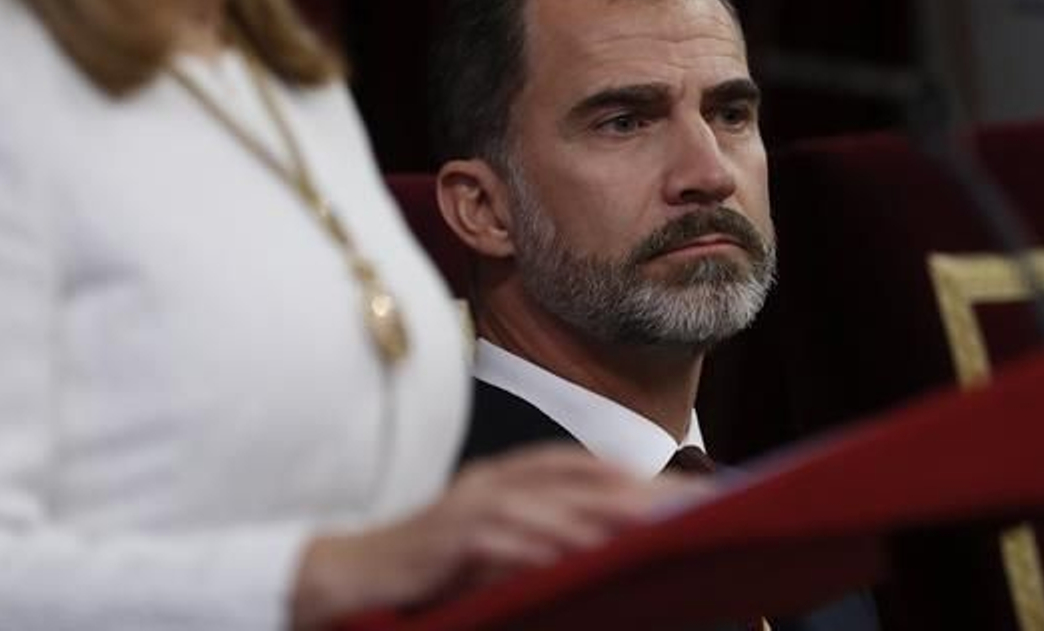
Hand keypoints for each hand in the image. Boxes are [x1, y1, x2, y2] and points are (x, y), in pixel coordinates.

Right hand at [292, 444, 699, 626]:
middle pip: (579, 480)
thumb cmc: (427, 569)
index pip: (583, 468)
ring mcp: (469, 506)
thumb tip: (602, 547)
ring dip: (604, 514)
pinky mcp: (448, 537)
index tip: (690, 492)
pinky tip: (578, 554)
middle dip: (640, 490)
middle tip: (694, 506)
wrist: (348, 575)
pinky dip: (542, 543)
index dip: (637, 475)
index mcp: (506, 479)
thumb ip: (538, 539)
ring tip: (656, 528)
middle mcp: (492, 482)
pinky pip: (504, 538)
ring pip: (549, 503)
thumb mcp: (492, 548)